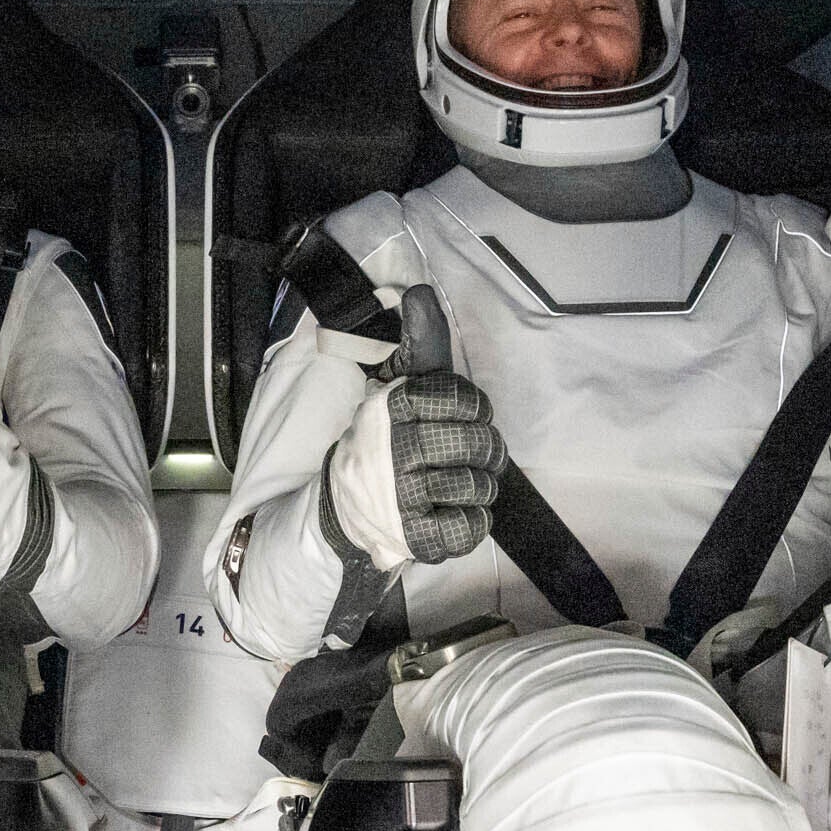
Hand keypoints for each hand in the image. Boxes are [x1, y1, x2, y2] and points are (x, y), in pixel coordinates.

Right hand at [320, 287, 502, 571]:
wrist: (346, 507)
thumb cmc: (387, 441)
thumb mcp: (400, 387)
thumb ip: (420, 342)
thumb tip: (419, 291)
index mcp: (392, 408)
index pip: (463, 400)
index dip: (474, 409)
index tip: (464, 416)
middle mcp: (394, 451)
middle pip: (478, 445)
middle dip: (483, 450)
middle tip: (468, 454)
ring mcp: (403, 498)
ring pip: (478, 487)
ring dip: (478, 487)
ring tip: (457, 484)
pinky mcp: (415, 539)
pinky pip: (470, 528)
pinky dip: (472, 520)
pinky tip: (454, 512)